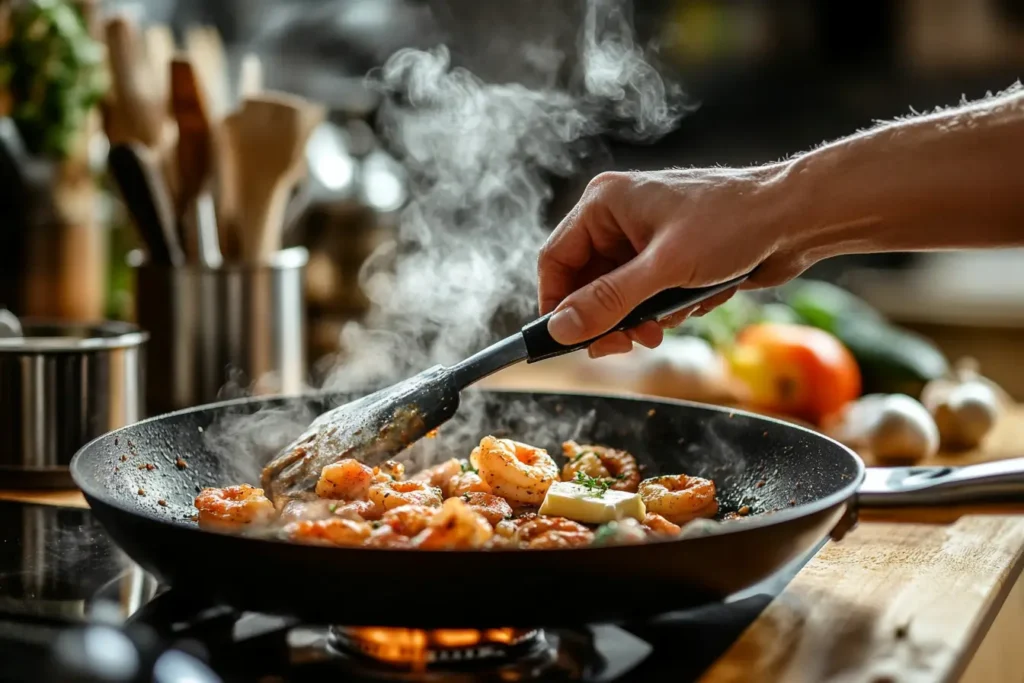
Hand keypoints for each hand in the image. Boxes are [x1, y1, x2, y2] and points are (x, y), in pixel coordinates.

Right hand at [537, 165, 807, 356]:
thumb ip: (608, 301)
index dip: (556, 305)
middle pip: (585, 283)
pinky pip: (646, 295)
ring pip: (617, 294)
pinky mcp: (669, 255)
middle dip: (606, 318)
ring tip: (665, 327)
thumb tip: (561, 328)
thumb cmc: (733, 224)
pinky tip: (692, 304)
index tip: (567, 341)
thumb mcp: (664, 269)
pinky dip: (663, 310)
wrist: (796, 217)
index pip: (555, 260)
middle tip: (626, 344)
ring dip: (637, 319)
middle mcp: (619, 217)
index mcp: (605, 203)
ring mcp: (644, 237)